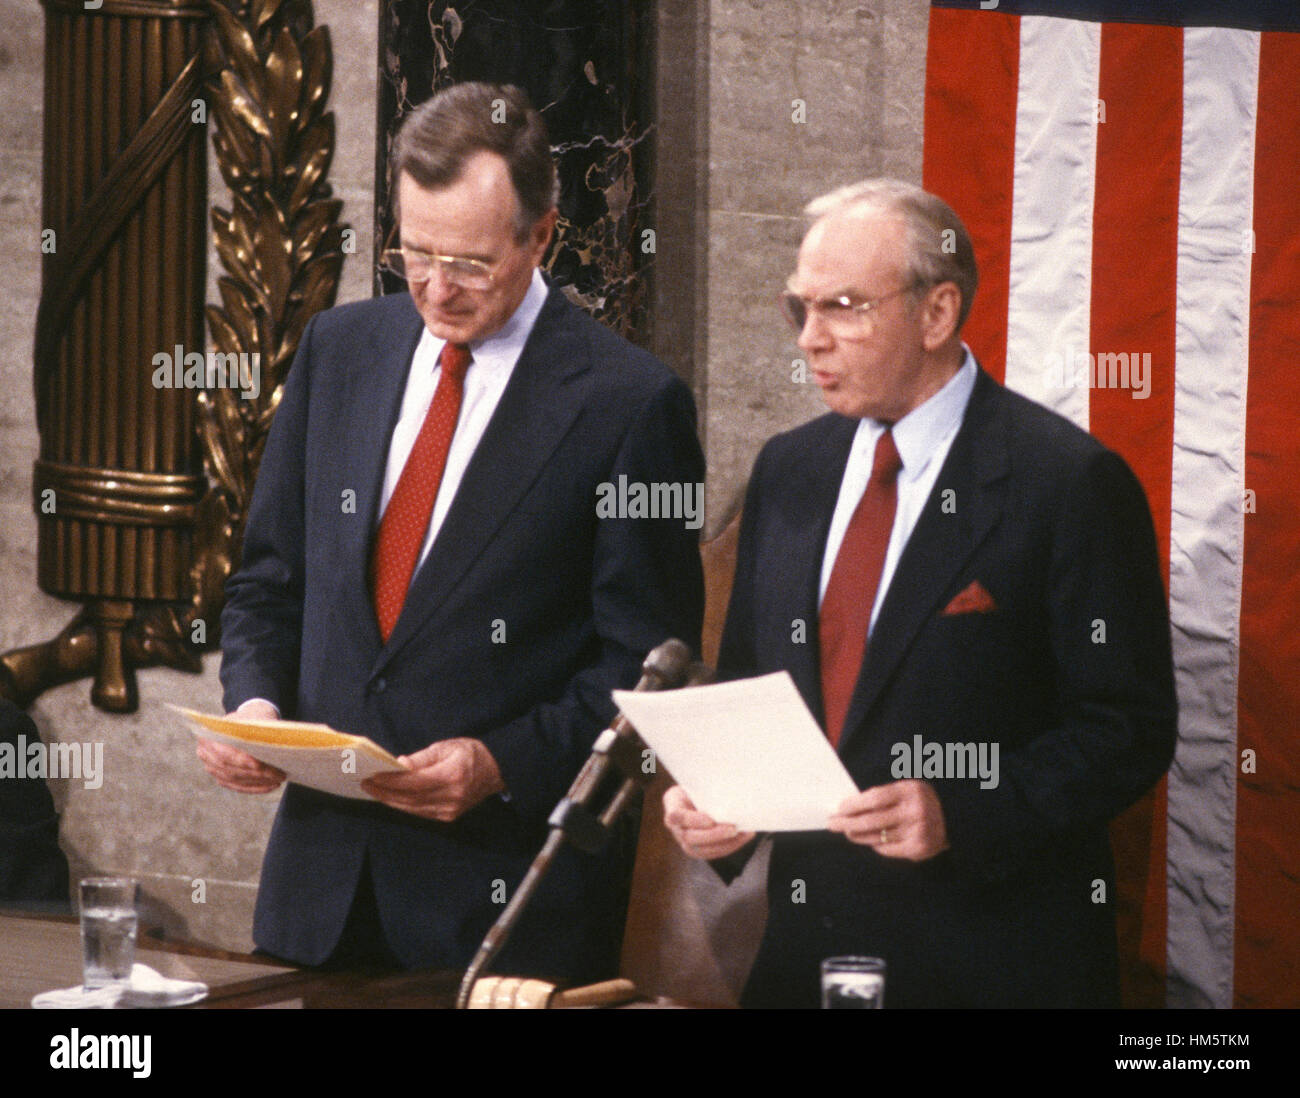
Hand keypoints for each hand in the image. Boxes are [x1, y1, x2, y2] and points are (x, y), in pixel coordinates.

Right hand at [196, 701, 286, 793]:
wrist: (246, 721)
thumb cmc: (253, 718)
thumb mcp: (255, 718)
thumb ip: (258, 732)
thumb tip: (272, 749)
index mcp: (209, 733)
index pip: (224, 751)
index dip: (241, 760)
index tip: (259, 764)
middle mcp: (205, 752)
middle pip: (230, 768)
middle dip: (256, 773)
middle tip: (278, 774)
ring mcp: (211, 767)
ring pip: (235, 779)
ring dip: (258, 781)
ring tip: (278, 779)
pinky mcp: (221, 777)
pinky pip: (237, 786)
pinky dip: (255, 787)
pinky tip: (271, 785)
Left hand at [362, 738, 504, 821]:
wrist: (496, 771)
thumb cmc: (471, 753)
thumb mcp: (447, 746)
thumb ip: (421, 758)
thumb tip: (399, 765)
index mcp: (452, 775)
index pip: (413, 782)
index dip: (391, 780)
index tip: (372, 775)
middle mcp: (451, 796)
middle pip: (410, 798)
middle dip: (385, 792)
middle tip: (365, 784)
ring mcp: (450, 810)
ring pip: (412, 809)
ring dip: (391, 800)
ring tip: (374, 791)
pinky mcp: (449, 817)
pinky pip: (420, 813)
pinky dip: (403, 806)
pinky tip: (391, 798)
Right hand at [662, 784, 754, 860]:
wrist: (698, 795)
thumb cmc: (700, 786)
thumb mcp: (700, 782)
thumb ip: (709, 789)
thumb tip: (732, 794)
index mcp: (673, 805)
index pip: (676, 816)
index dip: (693, 820)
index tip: (711, 820)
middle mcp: (675, 826)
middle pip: (690, 837)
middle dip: (713, 835)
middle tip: (733, 829)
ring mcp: (684, 840)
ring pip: (701, 850)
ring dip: (725, 843)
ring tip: (743, 833)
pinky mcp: (697, 849)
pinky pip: (712, 853)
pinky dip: (730, 846)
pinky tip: (743, 836)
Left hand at [828, 779, 948, 860]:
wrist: (956, 820)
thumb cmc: (922, 801)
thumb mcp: (908, 789)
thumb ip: (884, 796)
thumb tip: (850, 806)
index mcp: (910, 790)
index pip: (874, 798)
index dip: (853, 805)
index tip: (839, 808)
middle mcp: (915, 811)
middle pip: (871, 820)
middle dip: (847, 823)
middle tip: (832, 824)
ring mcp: (918, 831)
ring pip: (876, 836)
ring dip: (857, 836)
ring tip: (848, 832)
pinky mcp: (919, 849)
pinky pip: (887, 849)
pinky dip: (876, 845)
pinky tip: (870, 841)